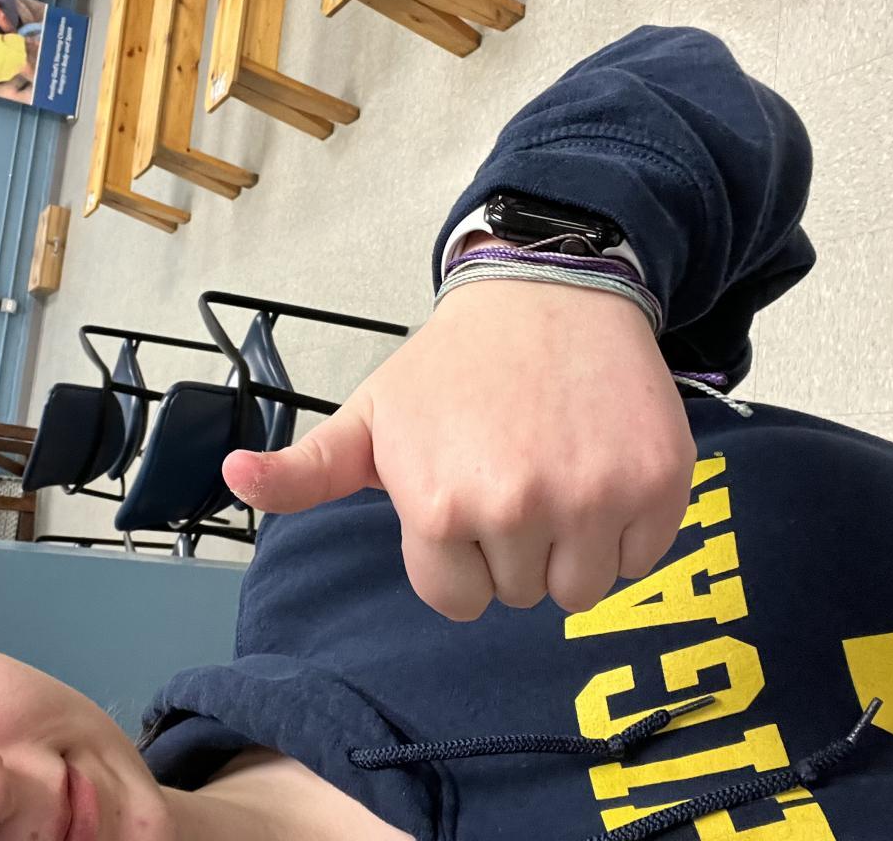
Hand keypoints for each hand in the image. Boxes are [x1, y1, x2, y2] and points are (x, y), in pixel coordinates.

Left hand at [222, 278, 696, 620]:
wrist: (549, 292)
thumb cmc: (451, 366)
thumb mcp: (371, 414)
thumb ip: (303, 468)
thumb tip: (233, 475)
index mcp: (437, 505)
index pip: (456, 601)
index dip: (457, 554)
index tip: (464, 498)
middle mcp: (517, 509)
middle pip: (518, 596)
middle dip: (510, 550)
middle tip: (512, 473)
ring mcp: (595, 498)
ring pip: (582, 590)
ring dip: (569, 549)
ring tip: (556, 476)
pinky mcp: (659, 484)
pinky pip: (640, 560)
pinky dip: (624, 530)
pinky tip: (600, 470)